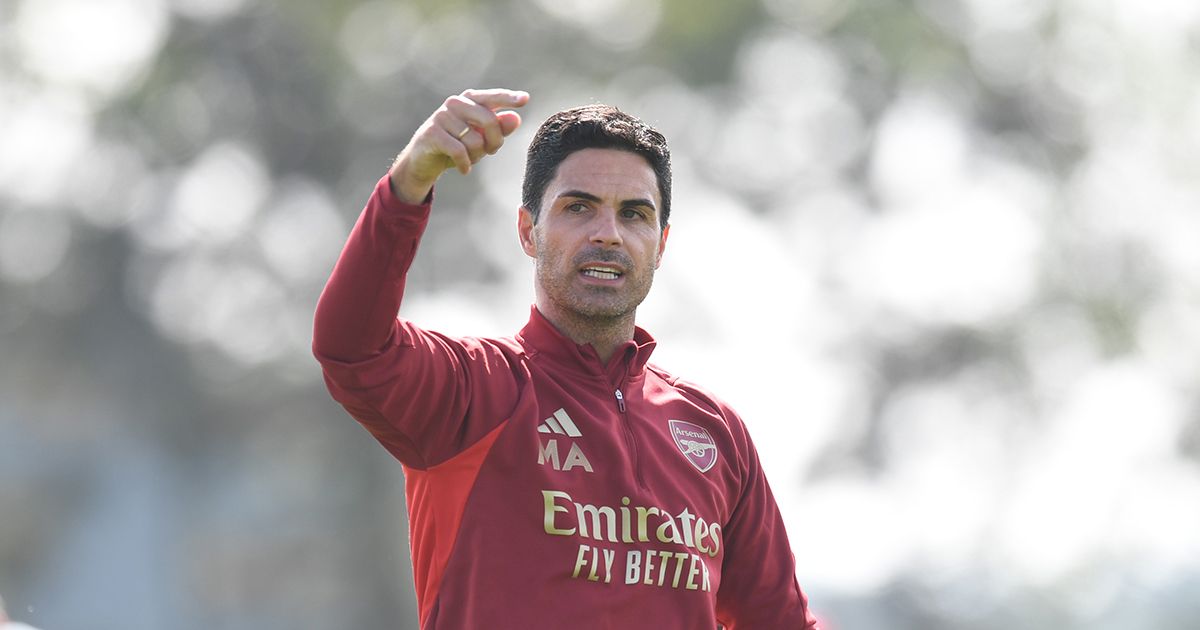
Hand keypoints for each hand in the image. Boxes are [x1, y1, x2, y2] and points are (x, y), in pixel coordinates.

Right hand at [389, 88, 528, 203]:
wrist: (424, 162)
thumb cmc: (457, 146)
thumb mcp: (481, 139)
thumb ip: (499, 129)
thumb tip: (515, 119)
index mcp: (469, 100)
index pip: (493, 97)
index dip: (509, 98)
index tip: (526, 99)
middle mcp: (455, 103)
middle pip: (489, 121)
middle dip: (495, 142)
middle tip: (491, 152)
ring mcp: (441, 116)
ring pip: (475, 140)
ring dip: (476, 156)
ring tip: (470, 159)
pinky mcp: (432, 133)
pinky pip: (460, 151)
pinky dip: (465, 164)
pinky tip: (464, 170)